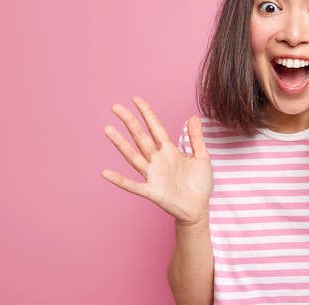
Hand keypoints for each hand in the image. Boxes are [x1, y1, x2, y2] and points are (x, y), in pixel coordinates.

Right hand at [102, 96, 212, 225]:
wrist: (199, 209)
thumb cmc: (199, 184)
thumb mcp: (202, 157)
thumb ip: (197, 138)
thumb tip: (194, 117)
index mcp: (170, 151)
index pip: (155, 128)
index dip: (147, 113)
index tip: (136, 99)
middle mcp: (158, 160)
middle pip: (141, 137)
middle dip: (130, 122)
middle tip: (116, 107)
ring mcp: (153, 175)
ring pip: (133, 156)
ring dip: (121, 144)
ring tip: (108, 129)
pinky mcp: (152, 192)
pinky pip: (133, 185)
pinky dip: (119, 180)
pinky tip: (105, 173)